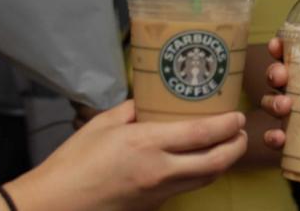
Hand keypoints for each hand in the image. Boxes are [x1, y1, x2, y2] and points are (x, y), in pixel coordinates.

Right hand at [5, 100, 246, 210]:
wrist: (56, 204)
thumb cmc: (76, 159)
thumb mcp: (104, 123)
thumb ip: (133, 110)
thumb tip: (150, 100)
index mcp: (148, 144)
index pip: (201, 134)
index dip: (227, 125)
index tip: (238, 115)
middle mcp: (160, 171)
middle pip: (215, 162)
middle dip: (236, 146)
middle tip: (242, 132)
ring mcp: (159, 193)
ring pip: (205, 179)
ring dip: (223, 162)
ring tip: (228, 145)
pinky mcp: (154, 206)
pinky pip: (186, 188)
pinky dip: (201, 174)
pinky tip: (197, 162)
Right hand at [261, 37, 299, 210]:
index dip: (283, 47)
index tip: (278, 43)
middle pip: (280, 77)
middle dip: (274, 72)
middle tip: (281, 76)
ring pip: (274, 104)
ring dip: (273, 102)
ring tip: (285, 107)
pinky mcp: (299, 147)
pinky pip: (278, 140)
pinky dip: (273, 137)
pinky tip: (279, 137)